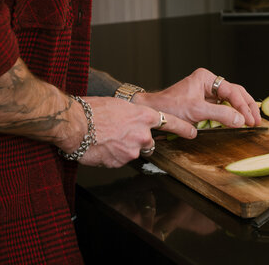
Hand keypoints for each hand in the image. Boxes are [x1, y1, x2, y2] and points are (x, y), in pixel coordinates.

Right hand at [75, 97, 195, 167]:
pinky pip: (121, 160)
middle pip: (149, 142)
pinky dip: (113, 156)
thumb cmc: (92, 110)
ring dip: (125, 149)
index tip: (193, 133)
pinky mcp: (122, 162)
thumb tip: (132, 122)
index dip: (183, 129)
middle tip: (120, 135)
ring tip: (108, 140)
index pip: (170, 123)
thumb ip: (132, 116)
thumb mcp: (119, 106)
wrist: (75, 124)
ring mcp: (133, 150)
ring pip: (135, 152)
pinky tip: (103, 148)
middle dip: (139, 141)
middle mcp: (142, 134)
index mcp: (143, 116)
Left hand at [135, 68, 261, 129]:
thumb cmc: (169, 106)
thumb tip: (240, 120)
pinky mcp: (206, 104)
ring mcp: (208, 93)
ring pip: (232, 101)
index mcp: (207, 78)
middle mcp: (209, 83)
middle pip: (236, 93)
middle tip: (256, 121)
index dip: (243, 106)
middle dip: (247, 107)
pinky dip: (233, 115)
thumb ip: (221, 115)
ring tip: (252, 121)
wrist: (153, 112)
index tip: (250, 119)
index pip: (232, 91)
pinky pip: (224, 108)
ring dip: (242, 111)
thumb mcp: (197, 111)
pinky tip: (241, 121)